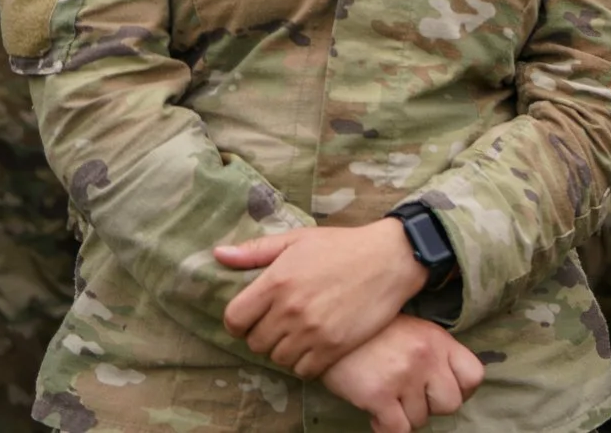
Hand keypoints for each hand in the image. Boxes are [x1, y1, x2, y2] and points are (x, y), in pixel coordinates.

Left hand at [215, 220, 430, 376]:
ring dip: (285, 349)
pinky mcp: (334, 346)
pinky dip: (306, 362)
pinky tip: (316, 346)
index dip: (240, 322)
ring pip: (278, 358)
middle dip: (264, 335)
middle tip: (282, 324)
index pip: (234, 319)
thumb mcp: (298, 239)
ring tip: (300, 334)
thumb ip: (256, 251)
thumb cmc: (343, 246)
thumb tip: (218, 255)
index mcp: (276, 282)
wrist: (393, 257)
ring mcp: (312, 331)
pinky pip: (303, 370)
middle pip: (256, 343)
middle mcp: (290, 309)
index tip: (253, 318)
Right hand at [322, 316, 485, 432]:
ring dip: (405, 417)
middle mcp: (427, 358)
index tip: (440, 391)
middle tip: (411, 399)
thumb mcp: (416, 332)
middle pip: (451, 404)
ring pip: (421, 420)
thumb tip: (447, 386)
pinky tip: (376, 414)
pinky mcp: (378, 394)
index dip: (461, 390)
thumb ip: (436, 355)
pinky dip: (387, 428)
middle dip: (432, 408)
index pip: (474, 376)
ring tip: (389, 400)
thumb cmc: (376, 333)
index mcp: (440, 341)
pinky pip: (397, 430)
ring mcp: (403, 376)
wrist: (332, 326)